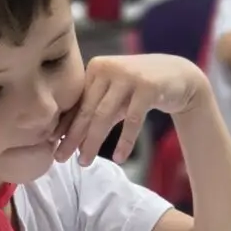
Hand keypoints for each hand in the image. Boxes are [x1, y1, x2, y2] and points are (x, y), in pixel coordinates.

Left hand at [56, 54, 206, 165]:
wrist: (179, 76)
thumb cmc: (139, 89)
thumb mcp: (115, 95)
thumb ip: (94, 109)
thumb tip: (66, 138)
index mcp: (96, 68)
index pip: (77, 101)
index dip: (64, 124)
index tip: (51, 144)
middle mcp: (109, 68)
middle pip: (87, 109)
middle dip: (72, 136)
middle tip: (60, 158)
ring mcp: (128, 76)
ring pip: (104, 116)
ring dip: (93, 142)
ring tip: (84, 162)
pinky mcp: (148, 87)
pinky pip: (132, 121)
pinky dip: (125, 142)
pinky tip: (118, 158)